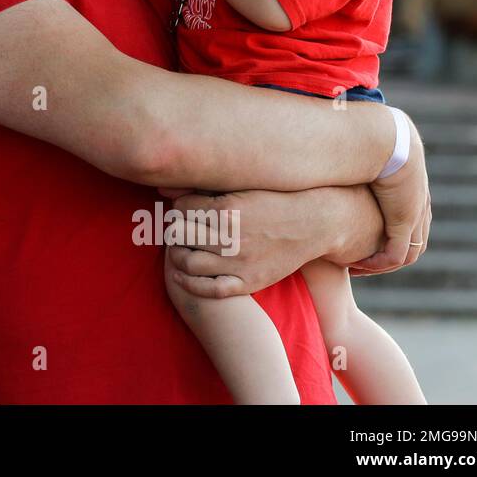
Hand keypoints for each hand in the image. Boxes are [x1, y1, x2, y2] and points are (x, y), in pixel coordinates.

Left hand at [163, 188, 322, 297]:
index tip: (182, 210)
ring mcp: (239, 261)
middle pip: (180, 234)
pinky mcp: (248, 281)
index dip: (177, 209)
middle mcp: (230, 236)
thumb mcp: (241, 188)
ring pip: (188, 261)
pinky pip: (210, 289)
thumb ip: (204, 189)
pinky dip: (188, 283)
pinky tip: (180, 274)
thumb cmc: (274, 201)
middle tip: (178, 229)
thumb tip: (163, 190)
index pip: (180, 209)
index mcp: (227, 209)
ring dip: (176, 254)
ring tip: (179, 248)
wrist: (313, 225)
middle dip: (174, 230)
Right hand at [349, 111, 430, 272]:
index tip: (366, 239)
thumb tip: (341, 153)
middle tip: (364, 261)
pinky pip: (395, 254)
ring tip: (357, 267)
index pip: (411, 223)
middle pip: (414, 243)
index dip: (390, 235)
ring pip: (406, 254)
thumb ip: (357, 160)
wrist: (383, 137)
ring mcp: (414, 215)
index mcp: (414, 189)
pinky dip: (378, 264)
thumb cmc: (366, 138)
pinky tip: (357, 265)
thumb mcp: (365, 153)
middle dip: (388, 255)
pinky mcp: (404, 222)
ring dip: (381, 264)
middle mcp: (419, 205)